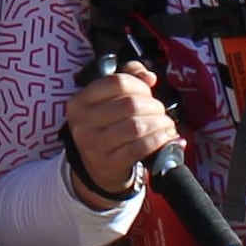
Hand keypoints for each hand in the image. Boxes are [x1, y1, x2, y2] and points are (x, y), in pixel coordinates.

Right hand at [62, 61, 177, 207]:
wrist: (97, 169)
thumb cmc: (106, 128)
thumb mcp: (106, 101)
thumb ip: (127, 78)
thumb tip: (149, 76)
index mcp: (79, 102)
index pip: (116, 82)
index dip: (139, 85)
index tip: (148, 92)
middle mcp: (83, 123)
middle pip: (130, 104)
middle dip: (153, 106)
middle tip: (159, 111)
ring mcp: (95, 145)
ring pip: (137, 126)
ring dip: (159, 123)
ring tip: (165, 124)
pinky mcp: (110, 163)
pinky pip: (141, 147)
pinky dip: (159, 140)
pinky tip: (166, 137)